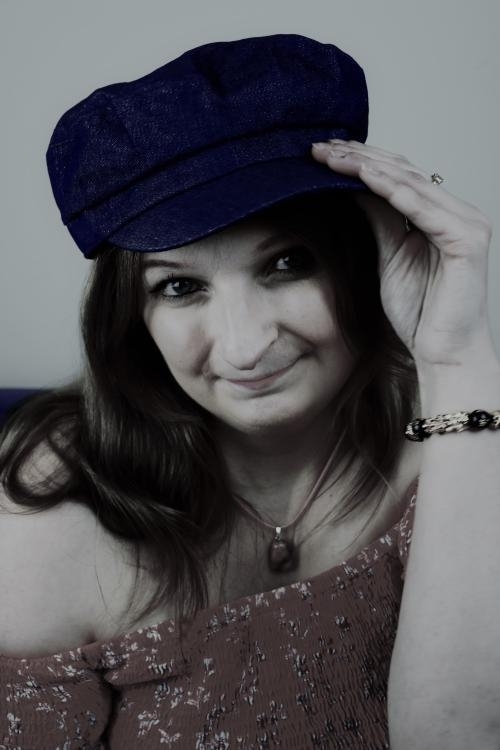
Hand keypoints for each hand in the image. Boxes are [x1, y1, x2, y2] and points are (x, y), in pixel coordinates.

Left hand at [311, 140, 497, 371]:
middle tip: (320, 147)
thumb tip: (353, 187)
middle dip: (358, 158)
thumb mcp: (389, 256)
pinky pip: (425, 210)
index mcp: (440, 214)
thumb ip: (379, 220)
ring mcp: (467, 223)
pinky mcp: (467, 241)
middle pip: (404, 173)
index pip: (398, 177)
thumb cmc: (421, 312)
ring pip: (411, 184)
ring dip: (368, 168)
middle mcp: (457, 212)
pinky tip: (365, 178)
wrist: (443, 353)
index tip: (322, 154)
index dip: (360, 162)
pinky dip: (395, 191)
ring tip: (333, 157)